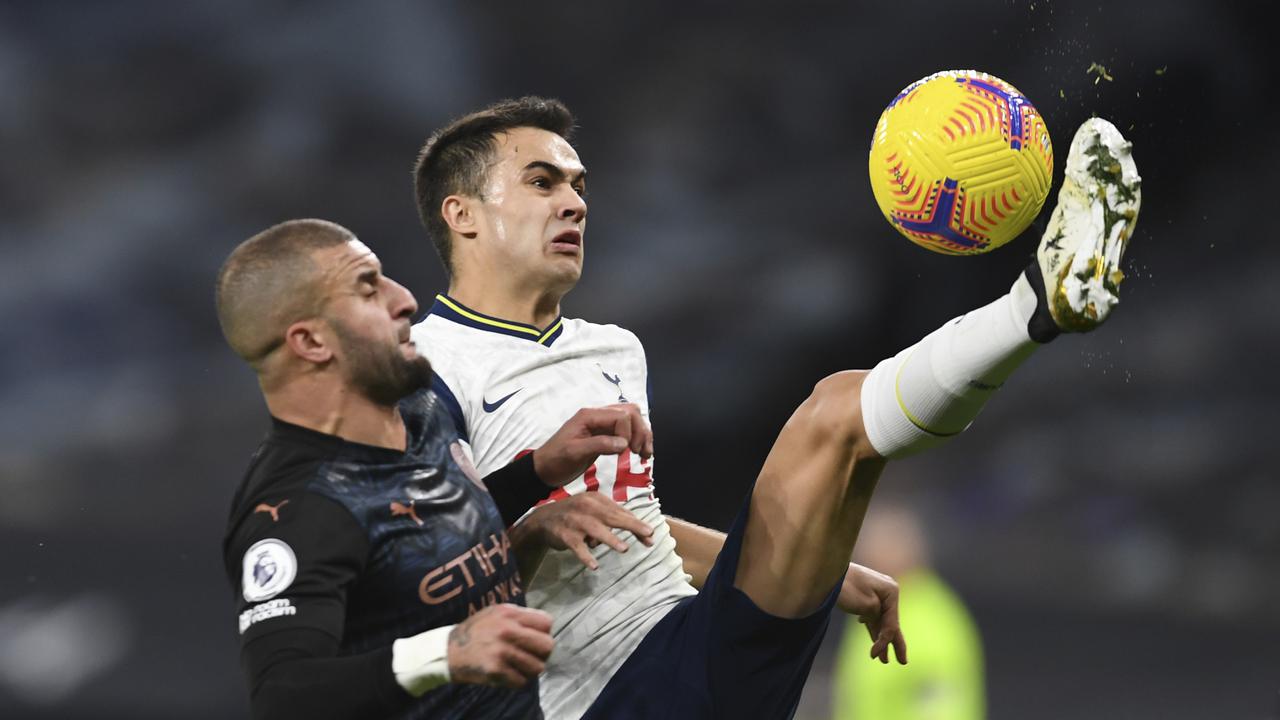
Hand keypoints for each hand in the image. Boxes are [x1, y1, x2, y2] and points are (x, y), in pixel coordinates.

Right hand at [447, 604, 554, 687]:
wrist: (448, 651)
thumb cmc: (476, 631)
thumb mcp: (496, 612)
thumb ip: (520, 616)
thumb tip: (545, 626)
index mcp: (509, 613)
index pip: (547, 622)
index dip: (544, 632)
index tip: (535, 638)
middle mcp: (507, 630)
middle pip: (547, 646)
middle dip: (542, 653)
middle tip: (532, 656)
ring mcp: (502, 651)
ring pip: (537, 667)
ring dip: (530, 670)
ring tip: (519, 666)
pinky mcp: (495, 670)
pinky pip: (522, 681)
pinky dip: (517, 681)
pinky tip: (508, 674)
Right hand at [510, 492, 653, 569]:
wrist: (543, 520)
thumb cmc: (576, 515)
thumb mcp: (593, 509)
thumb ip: (613, 517)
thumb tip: (640, 530)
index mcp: (596, 499)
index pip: (620, 511)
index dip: (636, 523)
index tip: (650, 535)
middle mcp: (586, 507)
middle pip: (613, 517)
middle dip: (631, 526)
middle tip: (648, 534)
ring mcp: (575, 521)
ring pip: (596, 530)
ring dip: (610, 539)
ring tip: (624, 549)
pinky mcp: (565, 535)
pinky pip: (577, 547)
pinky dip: (585, 556)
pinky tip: (594, 566)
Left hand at [532, 404, 652, 486]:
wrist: (545, 470)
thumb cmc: (556, 460)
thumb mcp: (574, 453)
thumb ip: (599, 445)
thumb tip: (624, 444)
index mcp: (589, 416)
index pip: (621, 415)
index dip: (628, 433)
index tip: (625, 452)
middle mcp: (598, 416)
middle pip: (630, 412)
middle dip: (640, 431)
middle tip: (640, 452)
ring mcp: (602, 425)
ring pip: (631, 420)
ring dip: (642, 434)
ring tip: (645, 454)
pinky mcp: (605, 436)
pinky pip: (627, 431)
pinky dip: (637, 439)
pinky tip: (640, 453)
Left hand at [837, 563, 906, 664]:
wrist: (825, 570)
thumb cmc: (846, 586)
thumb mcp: (866, 606)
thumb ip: (877, 618)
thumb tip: (878, 623)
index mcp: (892, 591)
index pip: (892, 623)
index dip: (885, 642)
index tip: (874, 656)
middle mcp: (887, 592)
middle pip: (892, 622)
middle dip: (894, 643)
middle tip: (903, 662)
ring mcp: (876, 593)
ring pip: (881, 620)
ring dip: (881, 638)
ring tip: (884, 659)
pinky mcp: (865, 596)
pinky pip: (872, 616)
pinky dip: (872, 627)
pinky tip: (873, 636)